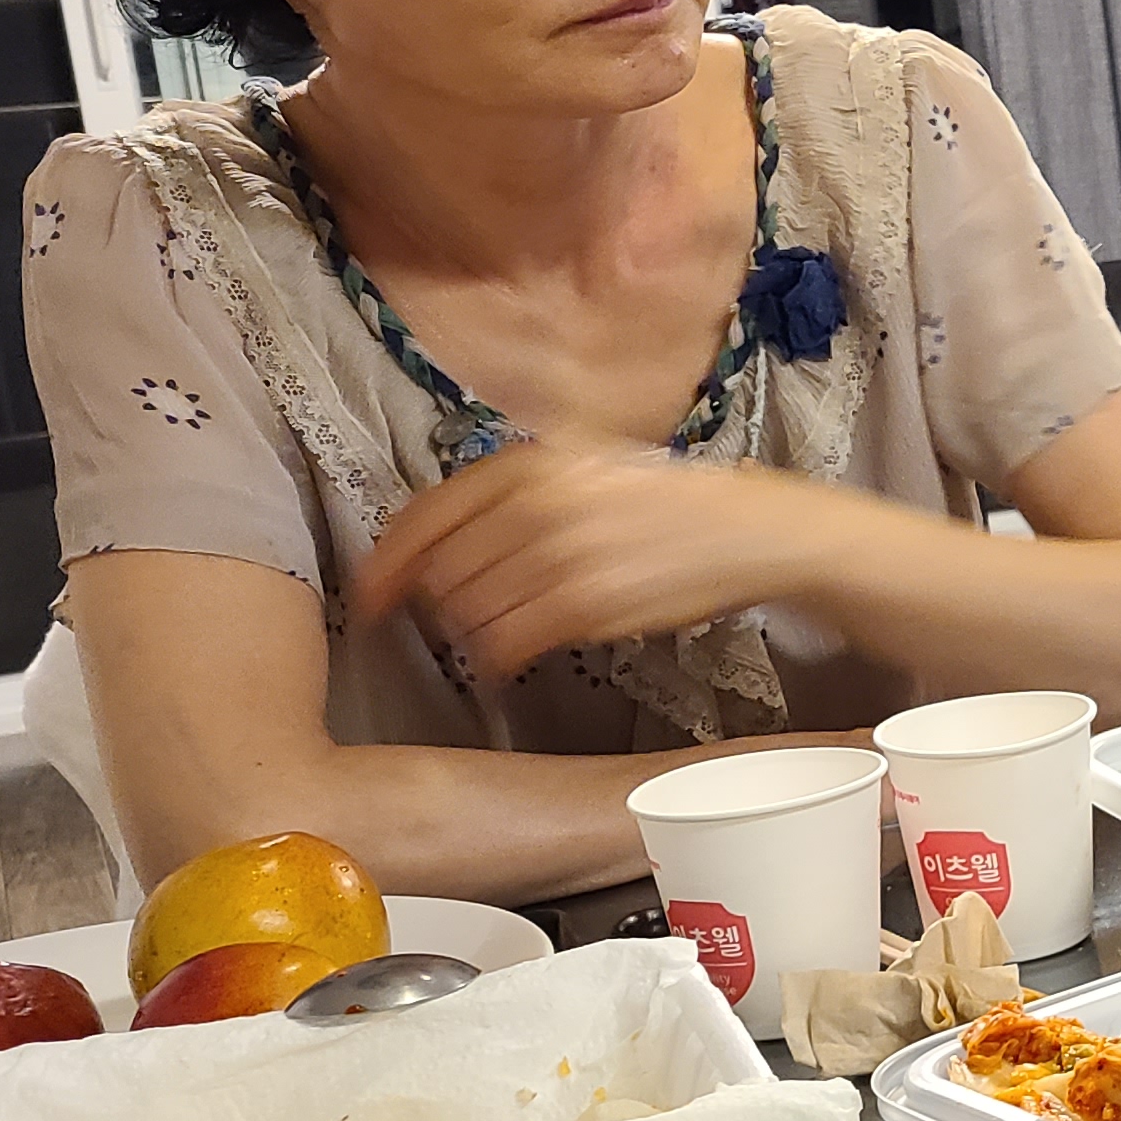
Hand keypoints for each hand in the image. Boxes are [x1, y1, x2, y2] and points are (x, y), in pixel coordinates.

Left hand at [351, 438, 824, 681]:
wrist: (752, 533)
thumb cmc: (669, 505)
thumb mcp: (587, 465)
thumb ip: (515, 487)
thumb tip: (436, 544)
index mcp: (531, 461)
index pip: (427, 517)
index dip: (386, 563)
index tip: (368, 596)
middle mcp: (538, 501)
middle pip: (442, 571)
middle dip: (436, 604)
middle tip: (449, 620)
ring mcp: (561, 553)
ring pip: (468, 612)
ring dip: (468, 633)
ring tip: (494, 634)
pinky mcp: (585, 604)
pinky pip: (506, 643)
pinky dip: (496, 658)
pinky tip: (509, 659)